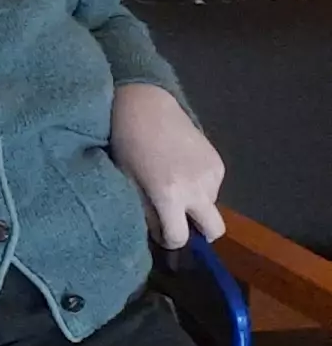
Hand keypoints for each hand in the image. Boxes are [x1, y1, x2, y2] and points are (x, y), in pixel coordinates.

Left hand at [111, 80, 225, 247]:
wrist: (146, 104)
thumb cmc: (127, 142)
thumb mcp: (127, 179)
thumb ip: (145, 210)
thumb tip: (158, 232)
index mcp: (169, 195)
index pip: (180, 237)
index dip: (169, 240)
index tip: (162, 233)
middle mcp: (197, 189)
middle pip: (215, 230)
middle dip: (200, 232)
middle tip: (179, 219)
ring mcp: (212, 175)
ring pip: (212, 206)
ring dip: (197, 204)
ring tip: (174, 184)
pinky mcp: (218, 162)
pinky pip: (214, 187)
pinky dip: (201, 186)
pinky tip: (182, 168)